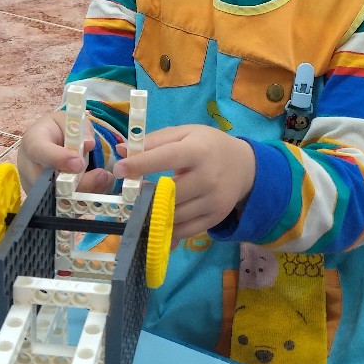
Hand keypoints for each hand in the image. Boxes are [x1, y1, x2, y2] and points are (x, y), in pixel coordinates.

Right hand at [16, 111, 113, 194]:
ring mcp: (36, 188)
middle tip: (102, 175)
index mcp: (32, 142)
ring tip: (104, 179)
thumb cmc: (57, 130)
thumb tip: (89, 144)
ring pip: (58, 198)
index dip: (58, 159)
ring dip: (85, 193)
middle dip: (77, 183)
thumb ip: (80, 129)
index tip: (79, 163)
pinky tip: (99, 187)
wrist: (46, 143)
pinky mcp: (46, 201)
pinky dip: (84, 200)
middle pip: (48, 182)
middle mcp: (29, 168)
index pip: (40, 151)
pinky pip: (65, 206)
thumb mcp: (68, 120)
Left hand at [113, 125, 255, 240]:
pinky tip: (158, 223)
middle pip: (169, 192)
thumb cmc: (209, 146)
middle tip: (130, 193)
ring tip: (143, 206)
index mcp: (199, 150)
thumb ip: (154, 141)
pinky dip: (168, 230)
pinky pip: (186, 230)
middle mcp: (208, 176)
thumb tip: (122, 150)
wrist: (245, 166)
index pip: (167, 158)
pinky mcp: (215, 217)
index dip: (141, 164)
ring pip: (175, 215)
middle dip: (145, 195)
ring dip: (154, 214)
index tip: (118, 169)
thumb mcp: (185, 134)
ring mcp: (214, 200)